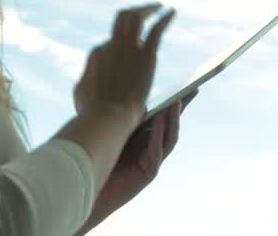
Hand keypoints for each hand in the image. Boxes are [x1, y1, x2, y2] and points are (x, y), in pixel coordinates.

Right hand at [74, 4, 174, 124]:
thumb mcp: (81, 92)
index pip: (111, 43)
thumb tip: (89, 79)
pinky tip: (171, 12)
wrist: (107, 116)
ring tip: (157, 6)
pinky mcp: (146, 56)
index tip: (129, 54)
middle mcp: (112, 45)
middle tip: (144, 10)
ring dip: (147, 9)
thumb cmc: (91, 111)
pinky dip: (164, 19)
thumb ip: (87, 80)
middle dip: (133, 12)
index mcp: (97, 54)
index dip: (120, 46)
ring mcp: (129, 48)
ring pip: (136, 17)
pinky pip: (156, 30)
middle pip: (121, 18)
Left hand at [77, 93, 193, 234]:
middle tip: (192, 91)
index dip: (174, 105)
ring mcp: (151, 163)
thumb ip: (122, 119)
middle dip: (181, 110)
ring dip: (172, 119)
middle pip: (171, 127)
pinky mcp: (147, 173)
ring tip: (175, 101)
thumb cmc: (93, 161)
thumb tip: (133, 97)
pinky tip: (158, 118)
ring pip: (168, 138)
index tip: (184, 87)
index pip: (163, 119)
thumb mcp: (110, 133)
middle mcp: (150, 151)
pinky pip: (156, 150)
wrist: (86, 189)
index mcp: (143, 141)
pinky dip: (158, 134)